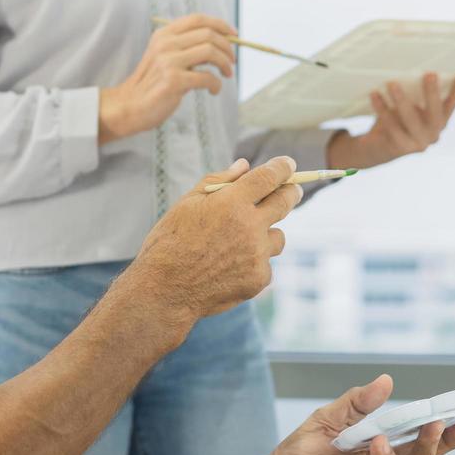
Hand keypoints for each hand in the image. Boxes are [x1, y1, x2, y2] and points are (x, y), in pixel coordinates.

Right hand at [98, 14, 236, 144]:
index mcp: (164, 34)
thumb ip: (187, 47)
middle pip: (208, 34)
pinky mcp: (174, 81)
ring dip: (225, 64)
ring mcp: (168, 62)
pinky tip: (213, 90)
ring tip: (227, 74)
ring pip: (211, 52)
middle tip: (232, 61)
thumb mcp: (165, 57)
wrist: (130, 106)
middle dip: (227, 47)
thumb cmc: (153, 83)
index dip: (221, 25)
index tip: (234, 35)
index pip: (198, 19)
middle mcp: (165, 44)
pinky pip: (207, 77)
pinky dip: (216, 84)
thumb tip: (223, 41)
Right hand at [122, 156, 300, 323]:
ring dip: (266, 234)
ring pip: (278, 237)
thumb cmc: (169, 242)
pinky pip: (266, 264)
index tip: (287, 165)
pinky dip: (253, 263)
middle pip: (285, 202)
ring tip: (240, 242)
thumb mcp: (187, 204)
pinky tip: (229, 268)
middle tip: (290, 191)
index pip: (269, 177)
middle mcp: (250, 226)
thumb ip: (218, 181)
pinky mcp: (259, 278)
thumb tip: (243, 165)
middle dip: (290, 192)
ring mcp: (257, 254)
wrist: (164, 290)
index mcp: (231, 202)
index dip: (282, 167)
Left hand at [327, 72, 454, 170]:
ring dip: (401, 100)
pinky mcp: (400, 148)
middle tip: (429, 74)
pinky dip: (382, 109)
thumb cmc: (395, 120)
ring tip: (392, 83)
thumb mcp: (407, 106)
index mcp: (439, 122)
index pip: (451, 105)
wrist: (376, 147)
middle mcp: (433, 134)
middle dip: (432, 93)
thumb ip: (414, 95)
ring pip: (411, 120)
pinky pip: (391, 126)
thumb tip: (411, 75)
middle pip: (435, 113)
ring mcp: (418, 144)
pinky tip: (374, 95)